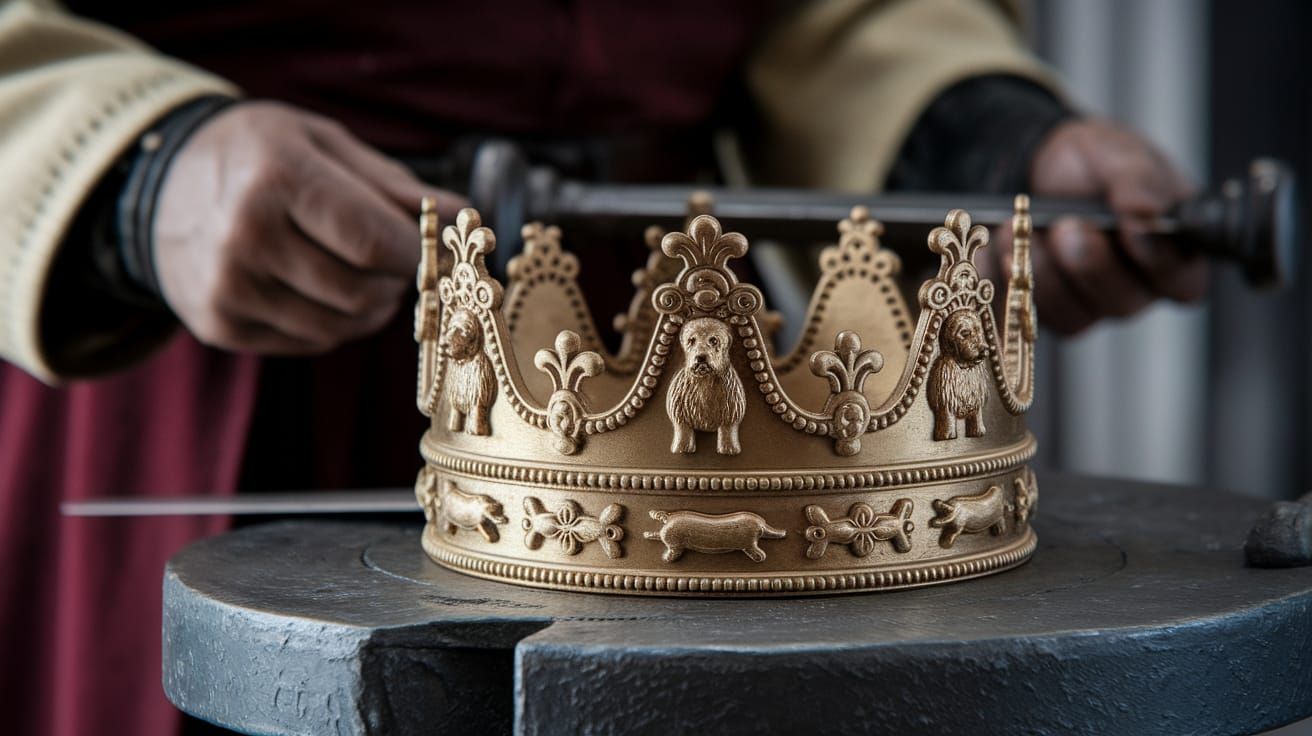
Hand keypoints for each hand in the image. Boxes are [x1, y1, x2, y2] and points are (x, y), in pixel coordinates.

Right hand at [153, 101, 464, 353]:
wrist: (158, 184)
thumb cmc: (260, 156)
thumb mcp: (323, 143)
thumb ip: (395, 185)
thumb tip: (465, 215)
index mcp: (276, 177)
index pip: (374, 241)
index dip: (415, 252)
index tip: (425, 245)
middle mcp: (244, 235)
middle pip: (361, 289)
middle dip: (394, 280)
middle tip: (389, 259)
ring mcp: (227, 287)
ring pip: (341, 323)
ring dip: (369, 306)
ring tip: (358, 272)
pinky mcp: (219, 325)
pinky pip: (311, 341)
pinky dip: (332, 321)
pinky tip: (317, 287)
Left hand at [991, 119, 1207, 333]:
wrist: (1040, 167)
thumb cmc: (1095, 164)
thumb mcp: (1119, 154)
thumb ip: (1137, 180)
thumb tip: (1147, 212)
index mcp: (1174, 251)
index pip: (1184, 282)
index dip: (1160, 263)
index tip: (1132, 230)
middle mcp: (1136, 287)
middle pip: (1124, 303)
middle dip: (1091, 264)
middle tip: (1068, 226)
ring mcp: (1089, 303)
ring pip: (1075, 314)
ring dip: (1046, 269)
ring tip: (1025, 227)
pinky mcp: (1046, 310)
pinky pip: (1030, 313)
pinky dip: (1014, 276)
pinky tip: (1006, 244)